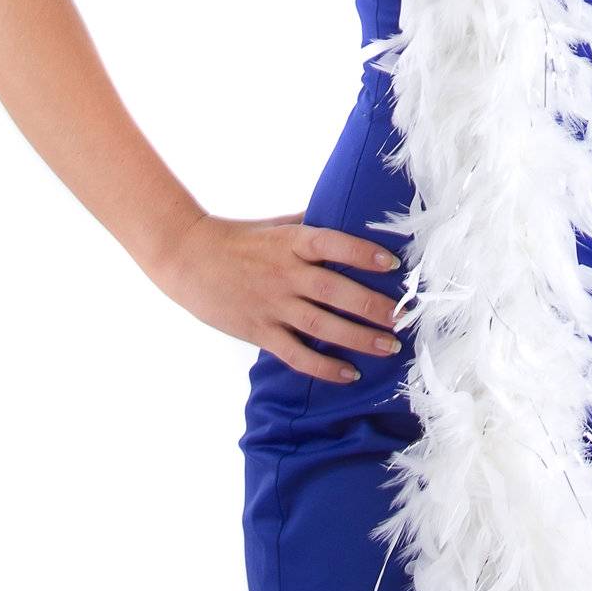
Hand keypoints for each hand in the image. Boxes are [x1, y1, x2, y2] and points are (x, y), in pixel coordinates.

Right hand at [150, 210, 405, 385]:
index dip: (364, 254)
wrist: (188, 258)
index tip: (393, 265)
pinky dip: (324, 367)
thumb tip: (349, 217)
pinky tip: (349, 373)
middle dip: (372, 305)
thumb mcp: (276, 226)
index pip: (334, 245)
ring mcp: (272, 304)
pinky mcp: (259, 331)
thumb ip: (310, 227)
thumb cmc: (238, 238)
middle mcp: (285, 273)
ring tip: (389, 346)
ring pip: (322, 326)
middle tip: (403, 316)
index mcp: (291, 242)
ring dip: (359, 338)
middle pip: (336, 291)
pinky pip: (296, 354)